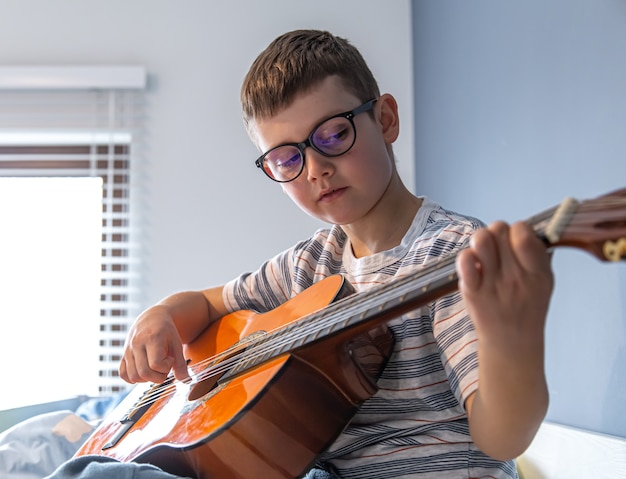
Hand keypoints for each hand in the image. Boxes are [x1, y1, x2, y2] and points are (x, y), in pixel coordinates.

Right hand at [119, 305, 189, 383]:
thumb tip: (185, 380)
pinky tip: (144, 371)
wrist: (152, 318)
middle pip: (144, 373)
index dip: (166, 367)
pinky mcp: (123, 355)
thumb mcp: (177, 343)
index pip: (156, 364)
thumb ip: (181, 363)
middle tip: (164, 366)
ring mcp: (128, 350)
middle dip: (158, 376)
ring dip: (147, 378)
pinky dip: (133, 378)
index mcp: (152, 338)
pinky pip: (123, 374)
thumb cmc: (166, 330)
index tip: (170, 359)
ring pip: (133, 376)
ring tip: (154, 367)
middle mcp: (136, 344)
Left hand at [456, 221, 552, 458]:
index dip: (517, 230)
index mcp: (538, 273)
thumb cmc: (527, 309)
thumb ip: (537, 256)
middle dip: (497, 234)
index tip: (515, 240)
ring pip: (481, 239)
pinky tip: (472, 266)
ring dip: (480, 241)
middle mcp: (516, 276)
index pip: (524, 233)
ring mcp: (493, 284)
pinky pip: (465, 260)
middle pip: (499, 230)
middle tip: (497, 248)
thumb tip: (526, 230)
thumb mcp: (544, 283)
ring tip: (484, 254)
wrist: (512, 346)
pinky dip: (466, 257)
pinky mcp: (472, 291)